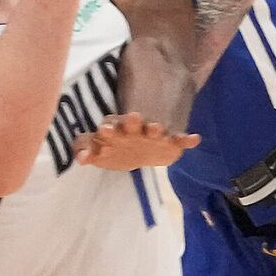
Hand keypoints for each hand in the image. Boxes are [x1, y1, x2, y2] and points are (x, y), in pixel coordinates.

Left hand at [73, 114, 198, 171]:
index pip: (109, 126)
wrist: (141, 150)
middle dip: (130, 122)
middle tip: (131, 117)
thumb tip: (82, 158)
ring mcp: (152, 135)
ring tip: (156, 128)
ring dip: (155, 128)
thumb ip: (85, 150)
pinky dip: (186, 139)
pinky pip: (179, 139)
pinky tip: (194, 139)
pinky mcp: (170, 142)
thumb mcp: (98, 150)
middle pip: (130, 123)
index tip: (103, 131)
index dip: (107, 129)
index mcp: (115, 130)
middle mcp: (133, 130)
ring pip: (154, 129)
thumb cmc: (114, 147)